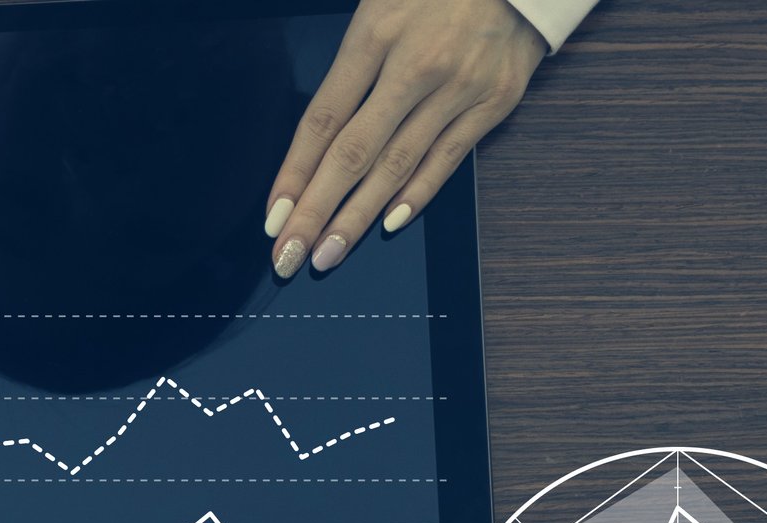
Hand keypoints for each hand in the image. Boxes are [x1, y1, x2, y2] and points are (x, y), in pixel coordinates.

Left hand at [264, 0, 542, 278]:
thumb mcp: (380, 1)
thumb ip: (351, 63)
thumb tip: (320, 136)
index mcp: (377, 33)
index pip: (323, 119)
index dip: (295, 173)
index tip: (274, 215)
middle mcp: (416, 66)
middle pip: (354, 153)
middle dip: (316, 211)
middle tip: (288, 254)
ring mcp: (458, 88)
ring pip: (397, 165)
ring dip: (358, 217)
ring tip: (328, 254)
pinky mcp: (493, 102)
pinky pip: (447, 159)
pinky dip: (416, 194)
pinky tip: (388, 225)